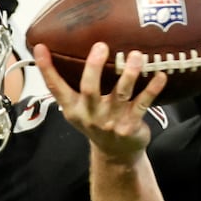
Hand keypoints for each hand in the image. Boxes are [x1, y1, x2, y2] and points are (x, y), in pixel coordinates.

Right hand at [33, 41, 166, 164]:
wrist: (116, 155)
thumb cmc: (98, 123)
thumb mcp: (80, 110)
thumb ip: (75, 87)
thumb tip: (72, 51)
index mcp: (73, 109)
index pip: (55, 87)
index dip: (46, 68)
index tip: (40, 47)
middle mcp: (90, 114)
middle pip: (89, 88)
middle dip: (93, 67)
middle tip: (101, 45)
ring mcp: (111, 121)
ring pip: (120, 93)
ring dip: (129, 73)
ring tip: (136, 55)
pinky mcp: (130, 125)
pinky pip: (143, 104)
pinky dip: (152, 89)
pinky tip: (160, 76)